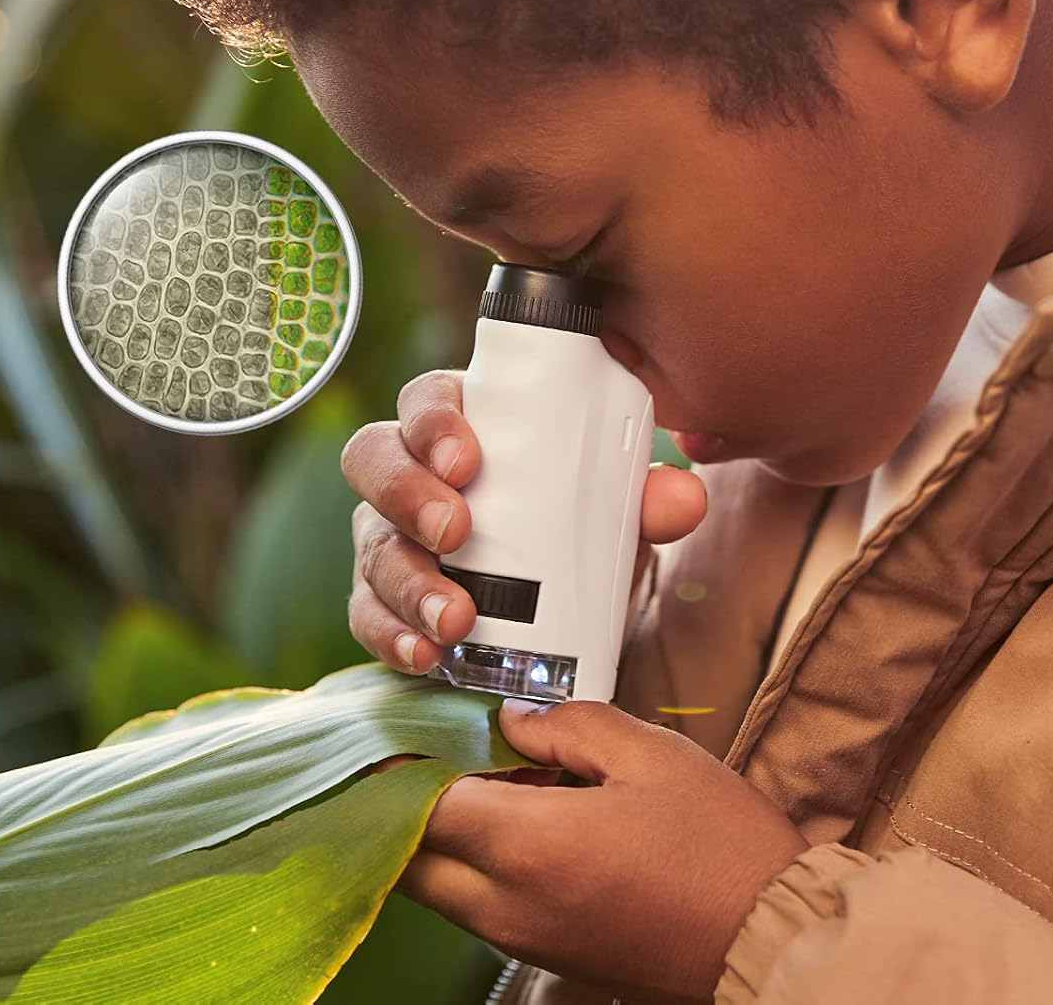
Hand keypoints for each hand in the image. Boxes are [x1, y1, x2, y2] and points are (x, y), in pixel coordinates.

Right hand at [341, 369, 708, 673]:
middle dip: (408, 494)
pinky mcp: (381, 601)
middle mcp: (411, 473)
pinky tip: (425, 654)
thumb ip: (648, 499)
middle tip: (456, 531)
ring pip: (371, 545)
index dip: (433, 422)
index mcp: (464, 425)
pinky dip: (393, 635)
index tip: (466, 458)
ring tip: (455, 617)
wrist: (565, 606)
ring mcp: (389, 536)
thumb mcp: (614, 511)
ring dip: (408, 582)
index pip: (427, 399)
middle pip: (374, 460)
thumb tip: (684, 497)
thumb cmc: (577, 526)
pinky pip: (367, 614)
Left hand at [395, 698, 810, 1000]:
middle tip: (428, 746)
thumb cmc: (716, 844)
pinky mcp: (543, 952)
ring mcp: (522, 937)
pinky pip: (477, 904)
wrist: (763, 936)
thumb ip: (569, 725)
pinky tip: (520, 814)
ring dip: (441, 832)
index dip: (400, 763)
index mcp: (528, 847)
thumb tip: (513, 720)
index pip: (421, 806)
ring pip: (439, 886)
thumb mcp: (649, 754)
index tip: (397, 724)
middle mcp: (508, 905)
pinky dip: (473, 860)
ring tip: (484, 772)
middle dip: (403, 803)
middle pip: (411, 859)